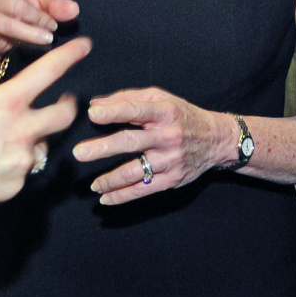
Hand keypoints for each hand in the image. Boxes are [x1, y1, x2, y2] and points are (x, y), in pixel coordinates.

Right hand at [0, 22, 90, 221]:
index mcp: (7, 103)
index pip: (49, 72)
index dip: (70, 56)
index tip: (85, 46)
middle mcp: (23, 131)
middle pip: (64, 116)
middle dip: (69, 105)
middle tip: (65, 100)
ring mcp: (22, 161)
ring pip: (41, 145)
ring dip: (34, 136)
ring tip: (12, 135)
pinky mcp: (16, 185)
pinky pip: (24, 170)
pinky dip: (15, 161)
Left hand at [73, 87, 232, 204]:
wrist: (217, 140)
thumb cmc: (180, 114)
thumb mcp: (159, 98)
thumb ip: (127, 99)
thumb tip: (95, 104)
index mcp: (164, 112)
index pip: (136, 110)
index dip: (114, 112)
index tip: (92, 114)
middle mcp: (168, 136)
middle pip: (131, 142)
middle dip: (103, 148)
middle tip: (79, 153)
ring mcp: (171, 160)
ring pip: (135, 171)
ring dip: (110, 179)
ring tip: (92, 185)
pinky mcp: (173, 179)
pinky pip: (144, 190)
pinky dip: (123, 196)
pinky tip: (105, 198)